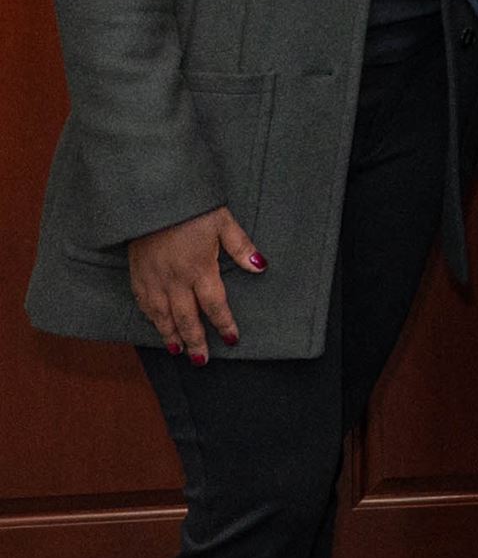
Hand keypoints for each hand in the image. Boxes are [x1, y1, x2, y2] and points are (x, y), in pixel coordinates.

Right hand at [128, 207, 263, 362]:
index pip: (214, 305)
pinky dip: (150, 317)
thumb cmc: (191, 208)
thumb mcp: (223, 222)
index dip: (224, 324)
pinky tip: (155, 325)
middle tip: (201, 361)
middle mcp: (175, 279)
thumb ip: (241, 247)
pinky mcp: (137, 272)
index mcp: (199, 269)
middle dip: (195, 341)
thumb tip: (261, 266)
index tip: (231, 339)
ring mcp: (153, 278)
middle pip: (186, 318)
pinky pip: (143, 301)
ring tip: (178, 351)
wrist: (152, 197)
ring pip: (161, 315)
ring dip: (170, 335)